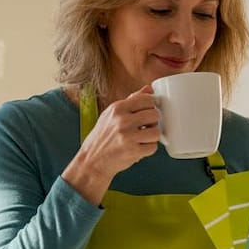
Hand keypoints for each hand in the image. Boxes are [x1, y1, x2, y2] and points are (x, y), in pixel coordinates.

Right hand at [61, 85, 160, 204]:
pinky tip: (139, 147)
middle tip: (145, 127)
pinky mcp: (133, 151)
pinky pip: (153, 147)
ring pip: (156, 131)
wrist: (92, 160)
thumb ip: (131, 101)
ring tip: (143, 138)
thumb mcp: (111, 114)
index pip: (147, 99)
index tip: (147, 113)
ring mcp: (128, 136)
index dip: (151, 106)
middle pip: (154, 114)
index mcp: (117, 108)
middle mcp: (122, 120)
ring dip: (152, 136)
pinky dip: (148, 149)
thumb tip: (149, 88)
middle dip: (153, 122)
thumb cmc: (103, 136)